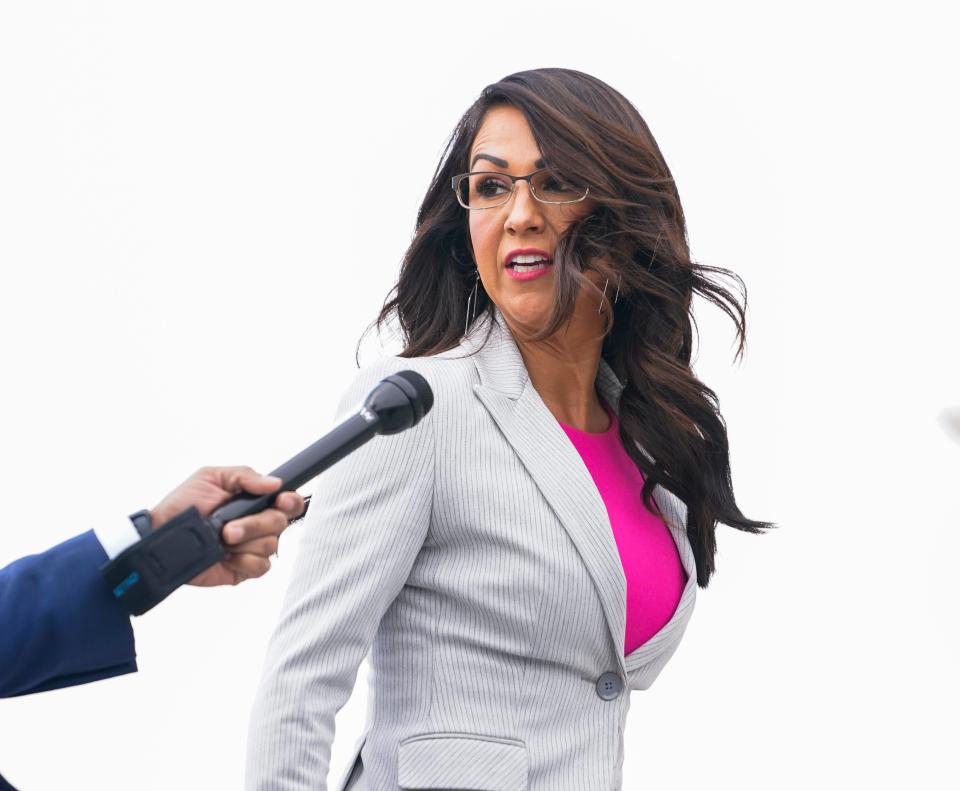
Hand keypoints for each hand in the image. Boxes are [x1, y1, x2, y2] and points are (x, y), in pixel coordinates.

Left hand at [149, 466, 304, 586]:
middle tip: (230, 527)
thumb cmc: (183, 504)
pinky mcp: (244, 569)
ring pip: (271, 545)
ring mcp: (252, 547)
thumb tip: (274, 483)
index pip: (288, 501)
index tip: (280, 501)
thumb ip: (245, 476)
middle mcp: (258, 524)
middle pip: (280, 523)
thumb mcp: (211, 477)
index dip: (290, 501)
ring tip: (221, 539)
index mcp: (254, 501)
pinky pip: (261, 566)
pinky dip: (245, 561)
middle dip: (256, 524)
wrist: (160, 536)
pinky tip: (227, 557)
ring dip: (245, 542)